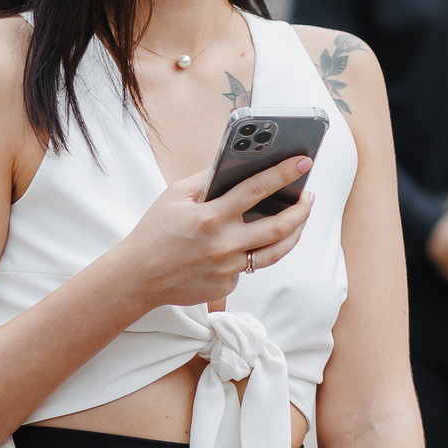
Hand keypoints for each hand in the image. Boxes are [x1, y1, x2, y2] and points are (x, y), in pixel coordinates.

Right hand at [112, 157, 315, 310]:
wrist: (138, 277)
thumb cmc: (154, 232)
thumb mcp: (174, 196)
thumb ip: (206, 180)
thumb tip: (235, 167)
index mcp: (211, 217)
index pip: (257, 190)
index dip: (284, 174)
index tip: (304, 162)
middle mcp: (224, 244)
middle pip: (279, 227)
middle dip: (302, 210)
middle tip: (310, 197)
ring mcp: (227, 268)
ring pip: (274, 252)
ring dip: (293, 234)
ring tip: (298, 220)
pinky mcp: (225, 286)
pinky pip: (247, 267)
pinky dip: (249, 253)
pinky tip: (246, 244)